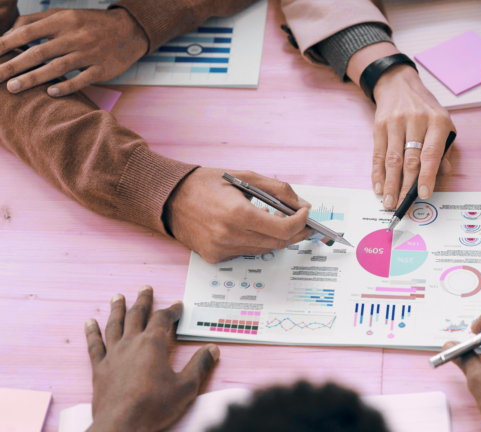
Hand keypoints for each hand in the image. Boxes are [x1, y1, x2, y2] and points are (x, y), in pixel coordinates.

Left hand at [0, 8, 147, 95]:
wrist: (130, 31)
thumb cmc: (92, 23)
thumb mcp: (66, 15)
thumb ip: (38, 21)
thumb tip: (10, 33)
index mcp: (63, 20)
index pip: (28, 31)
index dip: (7, 43)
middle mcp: (75, 37)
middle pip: (38, 52)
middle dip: (13, 65)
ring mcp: (90, 54)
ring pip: (57, 68)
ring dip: (33, 78)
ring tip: (13, 88)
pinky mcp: (102, 69)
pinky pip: (82, 79)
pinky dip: (66, 86)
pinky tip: (51, 93)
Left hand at [85, 286, 219, 431]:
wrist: (121, 426)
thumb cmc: (154, 407)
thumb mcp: (186, 387)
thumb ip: (200, 366)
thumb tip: (212, 349)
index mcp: (152, 345)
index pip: (163, 319)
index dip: (172, 310)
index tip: (178, 306)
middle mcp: (131, 344)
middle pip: (137, 315)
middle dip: (143, 301)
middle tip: (145, 288)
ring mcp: (112, 355)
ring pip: (114, 325)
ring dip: (117, 309)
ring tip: (118, 296)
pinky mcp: (99, 369)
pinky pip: (94, 345)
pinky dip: (92, 332)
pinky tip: (89, 322)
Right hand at [164, 168, 312, 263]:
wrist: (169, 198)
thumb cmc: (206, 184)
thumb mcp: (245, 176)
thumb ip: (277, 190)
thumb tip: (301, 204)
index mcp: (237, 214)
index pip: (283, 229)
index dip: (300, 222)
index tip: (306, 213)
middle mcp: (229, 236)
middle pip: (278, 243)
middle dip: (296, 232)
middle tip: (303, 222)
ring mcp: (221, 250)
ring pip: (264, 249)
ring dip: (277, 237)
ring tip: (279, 221)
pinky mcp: (215, 257)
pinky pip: (246, 253)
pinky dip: (257, 241)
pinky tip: (254, 228)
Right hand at [372, 65, 455, 208]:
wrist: (400, 85)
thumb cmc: (426, 110)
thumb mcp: (444, 124)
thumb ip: (444, 150)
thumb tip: (441, 175)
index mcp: (437, 121)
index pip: (431, 153)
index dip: (427, 176)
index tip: (424, 194)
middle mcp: (416, 121)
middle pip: (410, 160)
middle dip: (406, 186)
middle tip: (403, 206)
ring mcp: (395, 122)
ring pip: (392, 159)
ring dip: (390, 184)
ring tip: (389, 202)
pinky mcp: (379, 126)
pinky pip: (378, 154)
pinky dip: (378, 173)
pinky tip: (379, 187)